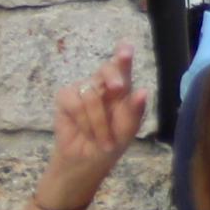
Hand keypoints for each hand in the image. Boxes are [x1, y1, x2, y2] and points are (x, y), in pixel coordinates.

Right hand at [45, 37, 146, 196]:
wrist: (86, 162)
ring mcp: (82, 89)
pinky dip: (83, 121)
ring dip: (99, 123)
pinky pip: (76, 103)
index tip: (126, 47)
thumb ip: (134, 111)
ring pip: (92, 96)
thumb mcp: (126, 131)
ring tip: (103, 140)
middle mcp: (101, 85)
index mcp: (121, 91)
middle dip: (113, 76)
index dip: (123, 54)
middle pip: (107, 70)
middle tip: (118, 88)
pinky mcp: (65, 98)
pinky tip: (84, 132)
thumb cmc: (110, 144)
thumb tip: (143, 90)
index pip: (122, 67)